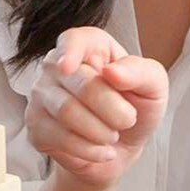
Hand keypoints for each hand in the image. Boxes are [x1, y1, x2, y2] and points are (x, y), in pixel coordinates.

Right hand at [26, 27, 165, 190]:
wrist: (122, 150)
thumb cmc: (136, 109)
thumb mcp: (153, 87)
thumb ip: (141, 73)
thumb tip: (113, 72)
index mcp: (89, 47)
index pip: (73, 40)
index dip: (71, 51)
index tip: (69, 67)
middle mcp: (58, 66)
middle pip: (80, 83)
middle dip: (113, 109)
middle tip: (128, 120)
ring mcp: (42, 96)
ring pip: (67, 111)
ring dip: (101, 131)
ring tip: (112, 135)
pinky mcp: (36, 126)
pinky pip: (60, 137)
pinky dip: (89, 150)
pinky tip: (101, 150)